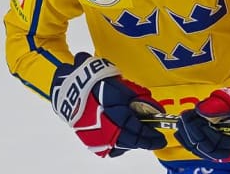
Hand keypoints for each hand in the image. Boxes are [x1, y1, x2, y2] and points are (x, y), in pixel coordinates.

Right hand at [51, 52, 166, 156]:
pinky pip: (108, 147)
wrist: (69, 86)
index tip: (161, 137)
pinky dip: (119, 144)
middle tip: (156, 140)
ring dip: (133, 143)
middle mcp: (105, 126)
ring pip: (120, 146)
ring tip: (142, 138)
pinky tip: (125, 138)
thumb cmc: (96, 81)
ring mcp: (96, 135)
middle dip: (145, 141)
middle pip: (131, 141)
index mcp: (114, 112)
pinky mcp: (89, 138)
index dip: (151, 135)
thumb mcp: (121, 85)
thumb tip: (156, 110)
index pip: (138, 129)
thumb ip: (139, 98)